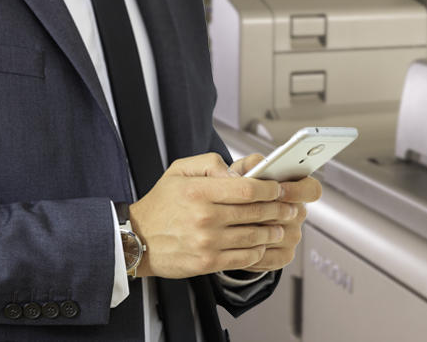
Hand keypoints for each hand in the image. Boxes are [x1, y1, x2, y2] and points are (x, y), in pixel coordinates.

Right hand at [128, 153, 294, 278]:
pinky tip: (262, 245)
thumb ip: (211, 164)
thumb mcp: (180, 170)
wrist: (136, 239)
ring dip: (272, 231)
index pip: (247, 188)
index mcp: (199, 192)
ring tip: (280, 227)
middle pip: (255, 212)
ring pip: (254, 236)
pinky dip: (258, 252)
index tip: (279, 189)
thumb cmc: (161, 204)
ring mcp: (206, 242)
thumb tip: (239, 173)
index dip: (270, 189)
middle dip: (279, 209)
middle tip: (290, 208)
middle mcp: (204, 217)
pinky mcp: (206, 263)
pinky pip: (244, 258)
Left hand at [229, 154, 322, 272]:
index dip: (298, 190)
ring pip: (276, 235)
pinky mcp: (284, 255)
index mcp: (296, 189)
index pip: (312, 189)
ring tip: (233, 226)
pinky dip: (250, 250)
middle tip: (244, 209)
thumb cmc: (240, 190)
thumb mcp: (244, 171)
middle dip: (267, 211)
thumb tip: (252, 170)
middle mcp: (298, 213)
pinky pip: (268, 255)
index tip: (280, 189)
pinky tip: (236, 244)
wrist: (231, 219)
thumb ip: (249, 164)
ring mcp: (293, 235)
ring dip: (255, 231)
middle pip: (292, 214)